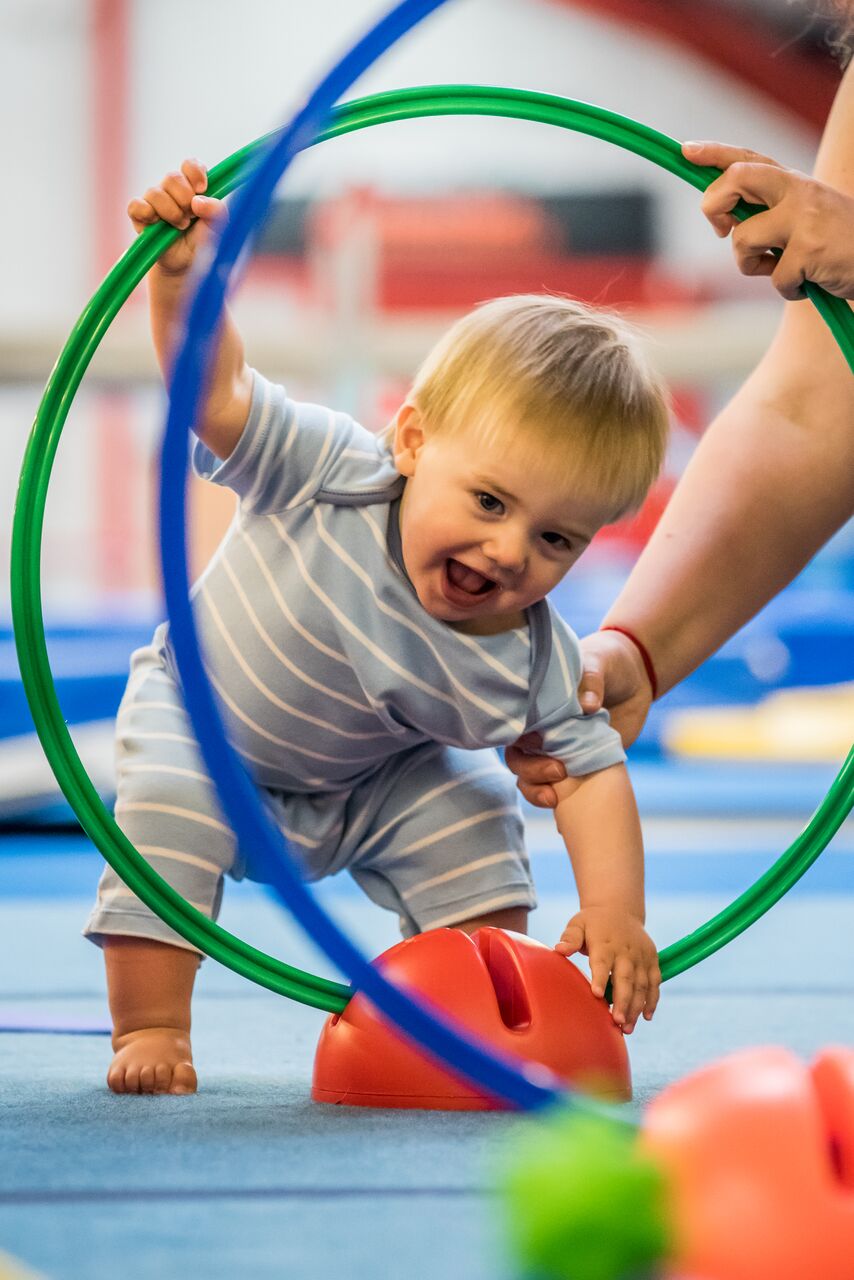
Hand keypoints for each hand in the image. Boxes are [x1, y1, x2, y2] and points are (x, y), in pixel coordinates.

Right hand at [127, 158, 225, 277]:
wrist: (188, 265)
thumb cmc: (203, 242)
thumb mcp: (218, 227)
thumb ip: (216, 210)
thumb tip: (197, 201)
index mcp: (193, 187)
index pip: (190, 165)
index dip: (195, 172)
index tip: (202, 189)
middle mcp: (173, 190)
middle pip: (172, 176)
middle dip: (184, 197)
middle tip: (191, 216)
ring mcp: (155, 202)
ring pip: (155, 192)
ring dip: (170, 211)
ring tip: (180, 226)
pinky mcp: (141, 217)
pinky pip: (136, 205)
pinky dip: (145, 211)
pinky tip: (155, 221)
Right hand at [504, 631, 652, 808]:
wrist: (637, 678)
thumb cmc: (608, 662)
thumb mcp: (598, 664)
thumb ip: (590, 680)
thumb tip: (586, 707)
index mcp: (537, 707)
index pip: (513, 730)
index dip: (519, 743)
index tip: (537, 746)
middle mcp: (543, 731)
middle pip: (519, 760)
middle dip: (531, 772)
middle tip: (560, 771)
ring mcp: (561, 750)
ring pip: (533, 779)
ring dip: (537, 791)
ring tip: (556, 798)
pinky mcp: (581, 764)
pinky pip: (563, 788)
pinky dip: (560, 804)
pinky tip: (563, 815)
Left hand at [555, 906, 659, 1034]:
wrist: (619, 909)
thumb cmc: (593, 922)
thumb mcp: (578, 924)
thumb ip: (570, 938)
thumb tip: (558, 949)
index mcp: (605, 943)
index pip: (602, 962)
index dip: (600, 978)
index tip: (597, 995)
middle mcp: (625, 951)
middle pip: (625, 978)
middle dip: (623, 1001)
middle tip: (617, 1022)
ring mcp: (641, 956)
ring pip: (642, 984)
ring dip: (636, 1007)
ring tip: (627, 1028)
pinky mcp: (652, 960)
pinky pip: (655, 982)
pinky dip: (652, 999)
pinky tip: (646, 1017)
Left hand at [683, 140, 853, 300]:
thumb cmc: (838, 244)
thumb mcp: (804, 218)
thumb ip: (769, 213)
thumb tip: (727, 221)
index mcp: (794, 182)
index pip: (749, 158)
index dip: (714, 153)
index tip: (686, 151)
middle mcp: (798, 190)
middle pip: (735, 179)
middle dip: (713, 205)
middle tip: (722, 230)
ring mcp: (804, 218)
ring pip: (743, 239)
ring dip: (751, 265)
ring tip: (780, 268)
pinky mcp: (809, 249)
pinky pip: (774, 278)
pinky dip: (788, 290)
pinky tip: (810, 283)